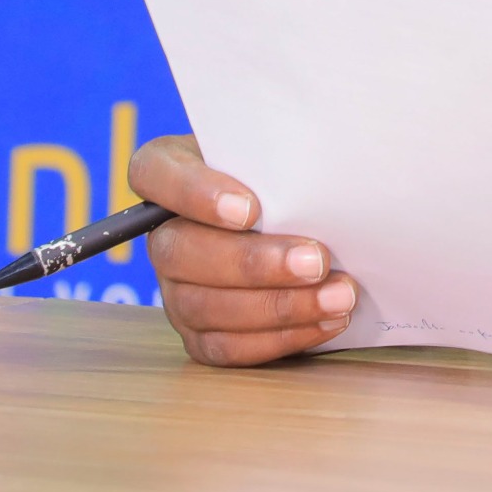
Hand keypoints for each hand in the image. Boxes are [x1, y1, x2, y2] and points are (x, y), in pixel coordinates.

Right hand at [129, 133, 355, 367]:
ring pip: (205, 305)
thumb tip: (330, 154)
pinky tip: (326, 321)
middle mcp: (165, 233)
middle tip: (317, 261)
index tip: (249, 209)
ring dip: (277, 306)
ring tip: (338, 295)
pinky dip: (280, 337)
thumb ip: (291, 148)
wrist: (313, 217)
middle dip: (254, 263)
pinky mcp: (200, 330)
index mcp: (173, 171)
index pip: (153, 173)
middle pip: (180, 251)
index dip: (193, 193)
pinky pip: (227, 345)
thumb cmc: (298, 170)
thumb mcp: (291, 146)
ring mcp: (176, 286)